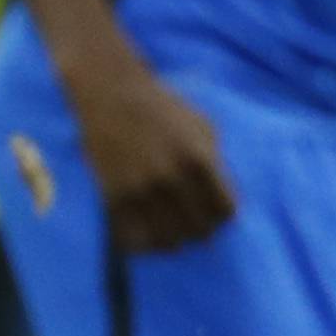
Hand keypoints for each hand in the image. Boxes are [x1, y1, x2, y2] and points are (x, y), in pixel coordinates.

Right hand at [70, 57, 236, 251]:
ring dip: (174, 240)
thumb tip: (224, 196)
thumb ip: (214, 161)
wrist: (110, 92)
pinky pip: (134, 238)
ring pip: (168, 241)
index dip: (223, 214)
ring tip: (172, 231)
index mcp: (199, 160)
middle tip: (195, 223)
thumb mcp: (201, 126)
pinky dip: (143, 243)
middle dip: (201, 229)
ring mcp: (141, 190)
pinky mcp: (113, 196)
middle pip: (200, 230)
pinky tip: (146, 235)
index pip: (225, 211)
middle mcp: (171, 179)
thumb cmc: (162, 107)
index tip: (216, 211)